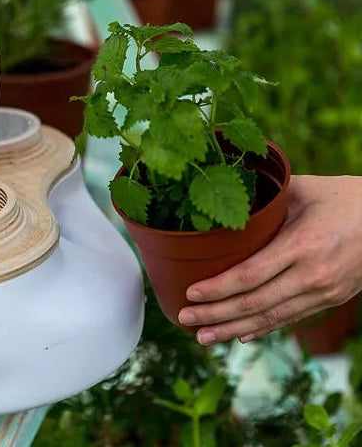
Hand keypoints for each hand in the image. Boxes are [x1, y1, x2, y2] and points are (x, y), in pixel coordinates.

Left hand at [177, 175, 361, 345]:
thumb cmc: (342, 198)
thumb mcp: (303, 190)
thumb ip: (265, 197)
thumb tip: (226, 193)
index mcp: (302, 245)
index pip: (250, 275)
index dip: (218, 289)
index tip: (191, 293)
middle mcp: (313, 275)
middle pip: (255, 303)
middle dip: (216, 314)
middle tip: (184, 318)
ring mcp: (323, 292)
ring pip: (271, 318)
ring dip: (233, 329)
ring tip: (203, 337)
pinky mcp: (330, 299)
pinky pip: (290, 318)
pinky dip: (263, 329)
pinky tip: (240, 335)